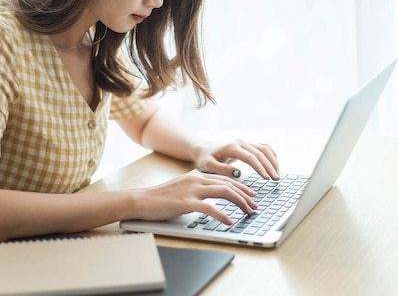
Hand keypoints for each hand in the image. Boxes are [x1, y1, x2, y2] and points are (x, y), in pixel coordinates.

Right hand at [132, 171, 257, 224]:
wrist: (142, 200)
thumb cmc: (160, 198)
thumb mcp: (182, 188)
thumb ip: (198, 190)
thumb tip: (213, 197)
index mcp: (197, 176)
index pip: (225, 179)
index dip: (241, 187)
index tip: (251, 195)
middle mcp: (197, 180)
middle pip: (228, 184)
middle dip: (245, 195)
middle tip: (255, 205)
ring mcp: (192, 190)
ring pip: (224, 192)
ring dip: (239, 202)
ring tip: (247, 212)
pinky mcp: (186, 203)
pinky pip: (210, 208)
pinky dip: (222, 215)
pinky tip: (229, 221)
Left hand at [194, 140, 279, 180]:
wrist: (205, 150)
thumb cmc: (206, 159)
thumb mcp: (209, 166)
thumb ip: (222, 169)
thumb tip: (238, 173)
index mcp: (232, 147)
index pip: (250, 157)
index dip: (260, 167)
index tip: (266, 178)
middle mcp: (241, 143)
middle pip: (260, 153)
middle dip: (270, 166)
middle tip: (276, 179)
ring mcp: (246, 143)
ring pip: (265, 149)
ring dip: (273, 162)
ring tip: (277, 175)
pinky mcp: (249, 145)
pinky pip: (264, 148)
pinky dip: (271, 155)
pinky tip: (275, 165)